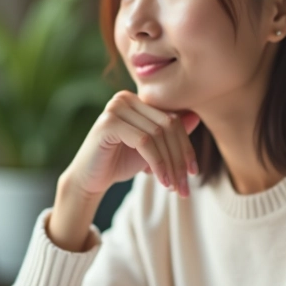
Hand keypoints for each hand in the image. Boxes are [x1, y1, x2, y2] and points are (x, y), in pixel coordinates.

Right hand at [47, 91, 200, 251]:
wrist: (89, 180)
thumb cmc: (120, 162)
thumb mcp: (152, 149)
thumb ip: (171, 134)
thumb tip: (196, 116)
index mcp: (136, 100)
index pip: (172, 119)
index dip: (186, 147)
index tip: (193, 172)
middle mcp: (125, 98)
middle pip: (168, 125)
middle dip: (180, 157)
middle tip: (185, 185)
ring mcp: (115, 108)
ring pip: (157, 134)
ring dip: (170, 164)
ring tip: (173, 187)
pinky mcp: (108, 123)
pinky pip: (144, 142)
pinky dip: (158, 163)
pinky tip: (162, 180)